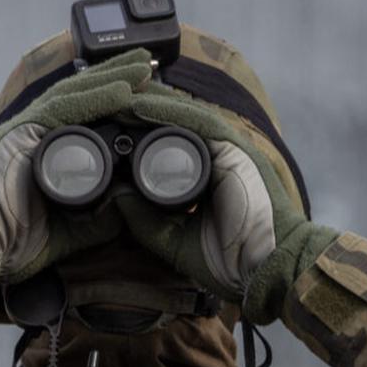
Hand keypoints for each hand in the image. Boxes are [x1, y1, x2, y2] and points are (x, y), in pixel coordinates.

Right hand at [0, 49, 153, 288]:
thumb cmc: (10, 243)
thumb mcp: (67, 232)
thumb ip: (95, 221)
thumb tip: (126, 209)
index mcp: (42, 149)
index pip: (82, 113)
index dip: (112, 96)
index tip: (144, 88)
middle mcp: (33, 133)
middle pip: (80, 94)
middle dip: (116, 75)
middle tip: (149, 61)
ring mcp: (24, 131)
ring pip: (74, 93)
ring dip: (112, 78)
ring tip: (145, 67)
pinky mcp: (18, 135)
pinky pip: (62, 110)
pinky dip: (94, 98)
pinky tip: (123, 90)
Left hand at [116, 84, 337, 322]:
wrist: (270, 269)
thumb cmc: (233, 260)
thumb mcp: (176, 241)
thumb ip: (147, 223)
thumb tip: (115, 199)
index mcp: (203, 174)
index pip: (161, 144)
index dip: (131, 134)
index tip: (97, 130)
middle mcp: (214, 155)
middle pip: (167, 123)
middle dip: (132, 112)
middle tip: (96, 105)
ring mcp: (227, 148)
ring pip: (179, 116)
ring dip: (144, 105)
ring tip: (110, 97)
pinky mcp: (235, 148)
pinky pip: (197, 123)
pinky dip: (168, 113)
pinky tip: (140, 105)